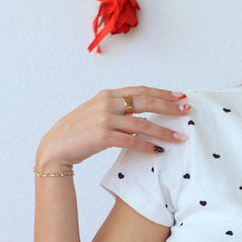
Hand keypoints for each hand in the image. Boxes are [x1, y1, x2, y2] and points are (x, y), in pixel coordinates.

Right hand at [34, 87, 188, 172]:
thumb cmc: (77, 132)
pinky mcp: (102, 136)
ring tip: (180, 137)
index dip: (162, 92)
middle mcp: (106, 103)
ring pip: (142, 123)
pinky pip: (131, 141)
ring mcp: (104, 119)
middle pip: (145, 102)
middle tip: (187, 111)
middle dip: (169, 106)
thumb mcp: (96, 113)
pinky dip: (147, 146)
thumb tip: (140, 113)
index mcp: (106, 95)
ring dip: (164, 131)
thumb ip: (116, 109)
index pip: (140, 90)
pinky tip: (159, 150)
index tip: (180, 95)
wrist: (55, 148)